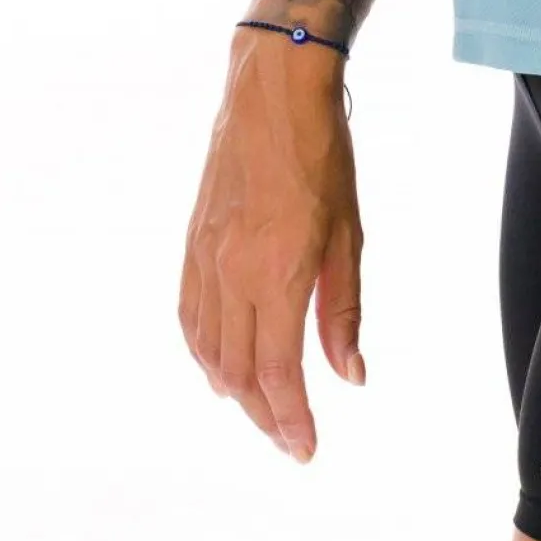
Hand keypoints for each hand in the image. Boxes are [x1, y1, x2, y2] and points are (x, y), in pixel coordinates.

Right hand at [178, 27, 366, 462]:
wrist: (270, 91)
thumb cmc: (321, 155)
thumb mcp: (348, 234)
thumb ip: (343, 310)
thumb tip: (350, 376)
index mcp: (278, 272)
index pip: (278, 372)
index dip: (291, 419)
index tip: (306, 448)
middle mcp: (233, 273)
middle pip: (239, 373)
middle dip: (265, 416)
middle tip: (291, 439)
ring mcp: (205, 258)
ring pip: (209, 351)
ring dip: (233, 391)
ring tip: (262, 410)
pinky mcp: (191, 243)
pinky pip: (189, 316)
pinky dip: (204, 353)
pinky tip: (220, 367)